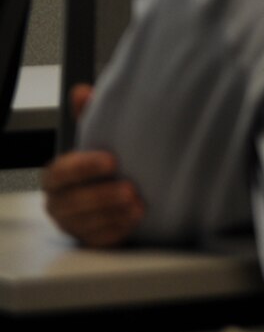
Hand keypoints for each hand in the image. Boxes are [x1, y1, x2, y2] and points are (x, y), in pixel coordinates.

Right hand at [43, 85, 143, 246]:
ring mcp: (73, 223)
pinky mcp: (88, 239)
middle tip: (130, 189)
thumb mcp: (97, 139)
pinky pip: (99, 239)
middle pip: (73, 202)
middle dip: (102, 197)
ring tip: (137, 206)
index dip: (85, 167)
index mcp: (58, 176)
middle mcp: (60, 202)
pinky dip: (117, 230)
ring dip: (113, 215)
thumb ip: (89, 117)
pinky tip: (133, 220)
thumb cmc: (102, 166)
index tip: (112, 160)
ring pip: (86, 224)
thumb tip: (83, 92)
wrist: (115, 195)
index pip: (62, 172)